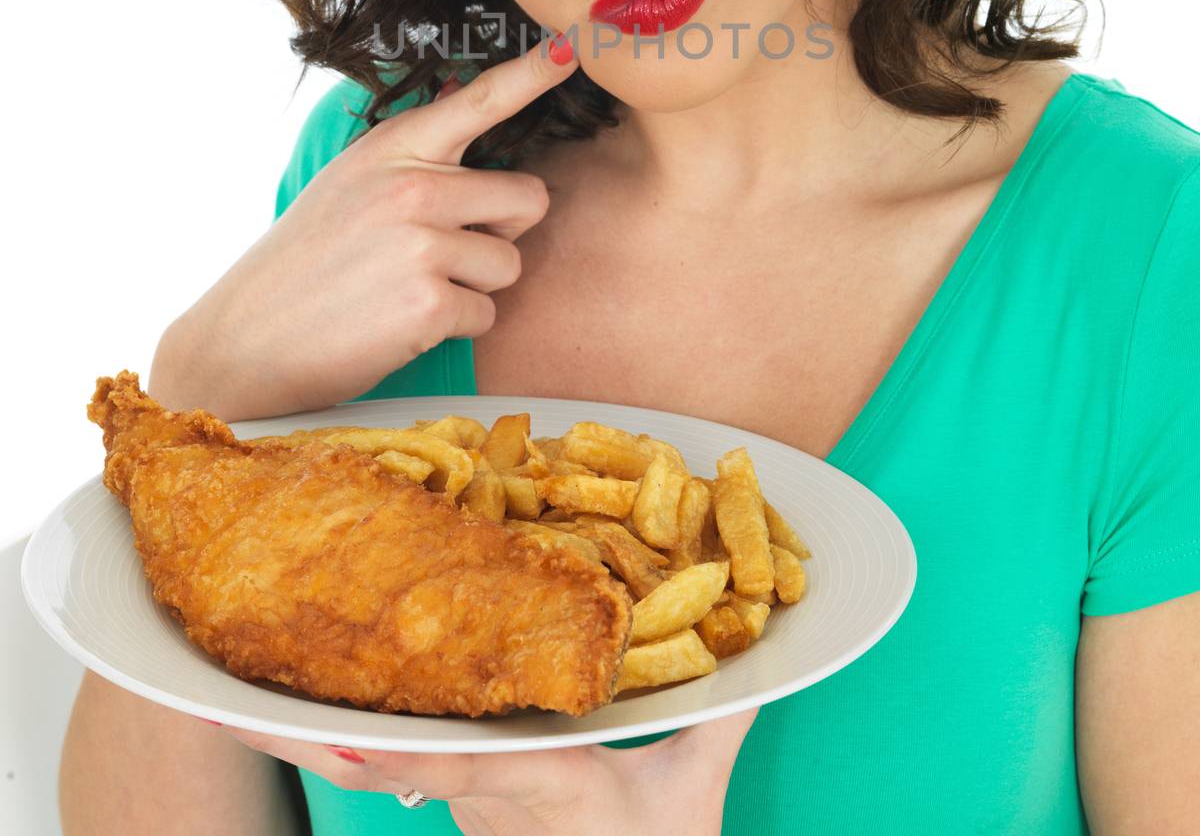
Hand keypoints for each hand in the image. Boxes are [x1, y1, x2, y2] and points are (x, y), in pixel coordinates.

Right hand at [151, 31, 579, 419]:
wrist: (247, 338)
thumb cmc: (308, 261)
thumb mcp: (351, 182)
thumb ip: (412, 154)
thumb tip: (468, 97)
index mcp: (393, 148)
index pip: (479, 100)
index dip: (533, 72)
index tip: (574, 42)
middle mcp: (411, 186)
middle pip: (528, 198)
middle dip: (502, 232)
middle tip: (444, 252)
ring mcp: (421, 243)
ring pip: (511, 262)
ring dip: (475, 286)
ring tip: (410, 288)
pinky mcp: (429, 302)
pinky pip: (487, 313)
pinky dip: (454, 326)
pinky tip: (402, 323)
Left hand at [214, 707, 758, 835]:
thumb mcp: (696, 794)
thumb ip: (721, 714)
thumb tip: (762, 637)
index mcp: (543, 788)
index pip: (466, 770)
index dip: (402, 755)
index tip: (346, 741)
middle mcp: (487, 799)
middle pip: (390, 763)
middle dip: (308, 737)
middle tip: (226, 701)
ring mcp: (465, 806)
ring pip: (376, 765)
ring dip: (306, 735)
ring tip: (228, 698)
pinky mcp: (461, 803)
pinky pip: (393, 764)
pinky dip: (339, 738)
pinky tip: (291, 707)